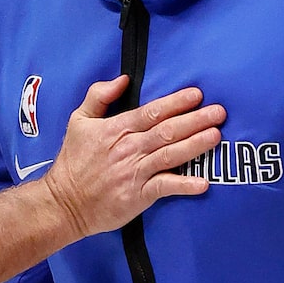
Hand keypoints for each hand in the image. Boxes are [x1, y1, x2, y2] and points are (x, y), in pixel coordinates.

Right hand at [43, 79, 224, 239]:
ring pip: (170, 155)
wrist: (64, 203)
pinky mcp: (137, 196)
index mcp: (116, 129)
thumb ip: (98, 96)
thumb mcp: (78, 121)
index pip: (151, 112)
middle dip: (195, 120)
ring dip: (195, 145)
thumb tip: (123, 79)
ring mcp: (134, 172)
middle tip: (219, 112)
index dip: (175, 102)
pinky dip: (184, 185)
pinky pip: (165, 188)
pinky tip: (203, 183)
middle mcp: (128, 148)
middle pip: (167, 130)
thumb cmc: (73, 162)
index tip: (197, 94)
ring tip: (216, 135)